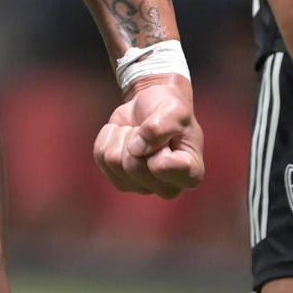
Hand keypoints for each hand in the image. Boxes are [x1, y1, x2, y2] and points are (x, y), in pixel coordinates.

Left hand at [94, 74, 205, 198]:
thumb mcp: (174, 109)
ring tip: (137, 131)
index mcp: (191, 173)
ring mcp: (142, 187)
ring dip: (122, 135)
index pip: (162, 166)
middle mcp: (169, 188)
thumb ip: (160, 126)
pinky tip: (124, 134)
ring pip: (114, 161)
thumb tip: (136, 149)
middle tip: (147, 130)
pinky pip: (100, 156)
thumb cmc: (170, 108)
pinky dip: (108, 136)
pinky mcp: (120, 180)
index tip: (166, 134)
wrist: (152, 105)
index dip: (156, 144)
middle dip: (135, 137)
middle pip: (133, 167)